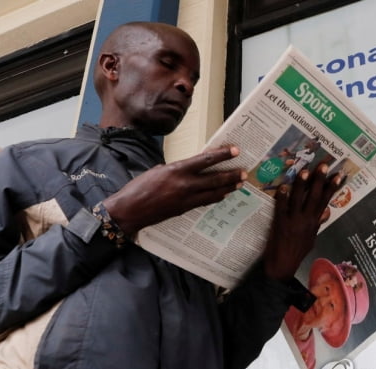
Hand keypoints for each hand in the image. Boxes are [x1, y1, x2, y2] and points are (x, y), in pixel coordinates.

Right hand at [103, 146, 245, 234]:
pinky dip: (215, 197)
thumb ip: (174, 169)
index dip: (222, 155)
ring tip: (239, 184)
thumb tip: (186, 169)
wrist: (130, 210)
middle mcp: (185, 184)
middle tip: (244, 173)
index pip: (205, 160)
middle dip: (231, 175)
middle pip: (215, 179)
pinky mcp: (185, 209)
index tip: (235, 151)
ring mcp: (186, 199)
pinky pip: (205, 202)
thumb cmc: (139, 187)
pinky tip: (222, 195)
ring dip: (228, 188)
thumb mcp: (157, 170)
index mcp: (177, 170)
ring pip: (213, 192)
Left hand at [262, 163, 344, 281]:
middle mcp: (306, 220)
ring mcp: (293, 221)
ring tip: (305, 170)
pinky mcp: (279, 223)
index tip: (339, 174)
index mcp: (315, 223)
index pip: (326, 201)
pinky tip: (282, 186)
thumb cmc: (297, 252)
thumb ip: (317, 223)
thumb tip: (326, 211)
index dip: (332, 187)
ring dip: (302, 184)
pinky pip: (281, 207)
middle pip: (314, 197)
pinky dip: (282, 197)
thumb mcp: (312, 238)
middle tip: (324, 165)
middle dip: (319, 180)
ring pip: (298, 199)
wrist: (282, 265)